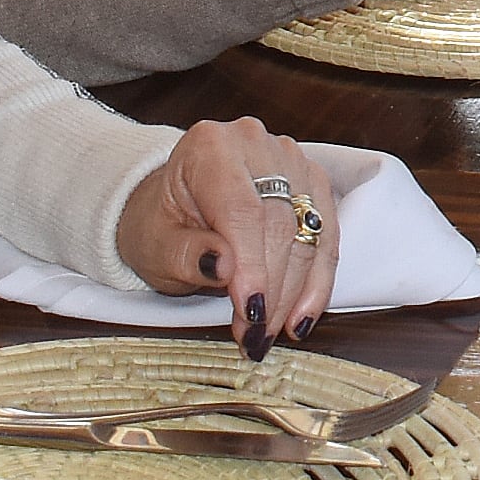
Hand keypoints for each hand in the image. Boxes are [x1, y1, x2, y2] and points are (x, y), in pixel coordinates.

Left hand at [114, 117, 343, 359]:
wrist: (172, 208)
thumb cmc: (159, 226)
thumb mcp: (153, 246)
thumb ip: (185, 254)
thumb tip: (224, 265)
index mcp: (210, 147)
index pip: (242, 210)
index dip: (252, 265)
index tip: (250, 311)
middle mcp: (256, 143)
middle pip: (280, 223)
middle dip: (271, 289)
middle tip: (254, 336)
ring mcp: (290, 159)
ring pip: (309, 233)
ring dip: (295, 291)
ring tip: (270, 333)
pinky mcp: (312, 183)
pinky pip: (327, 237)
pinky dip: (316, 281)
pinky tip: (301, 315)